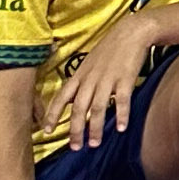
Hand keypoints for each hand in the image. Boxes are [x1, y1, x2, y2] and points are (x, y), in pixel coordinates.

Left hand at [59, 14, 155, 146]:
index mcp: (80, 75)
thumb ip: (83, 80)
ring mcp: (108, 80)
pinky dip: (121, 115)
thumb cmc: (111, 48)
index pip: (61, 97)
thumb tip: (76, 98)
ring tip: (95, 143)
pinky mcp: (126, 79)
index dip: (53, 115)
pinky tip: (121, 128)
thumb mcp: (90, 62)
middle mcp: (91, 79)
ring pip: (97, 108)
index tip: (46, 130)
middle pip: (78, 108)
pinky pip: (122, 101)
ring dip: (95, 127)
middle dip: (75, 129)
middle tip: (75, 147)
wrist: (132, 32)